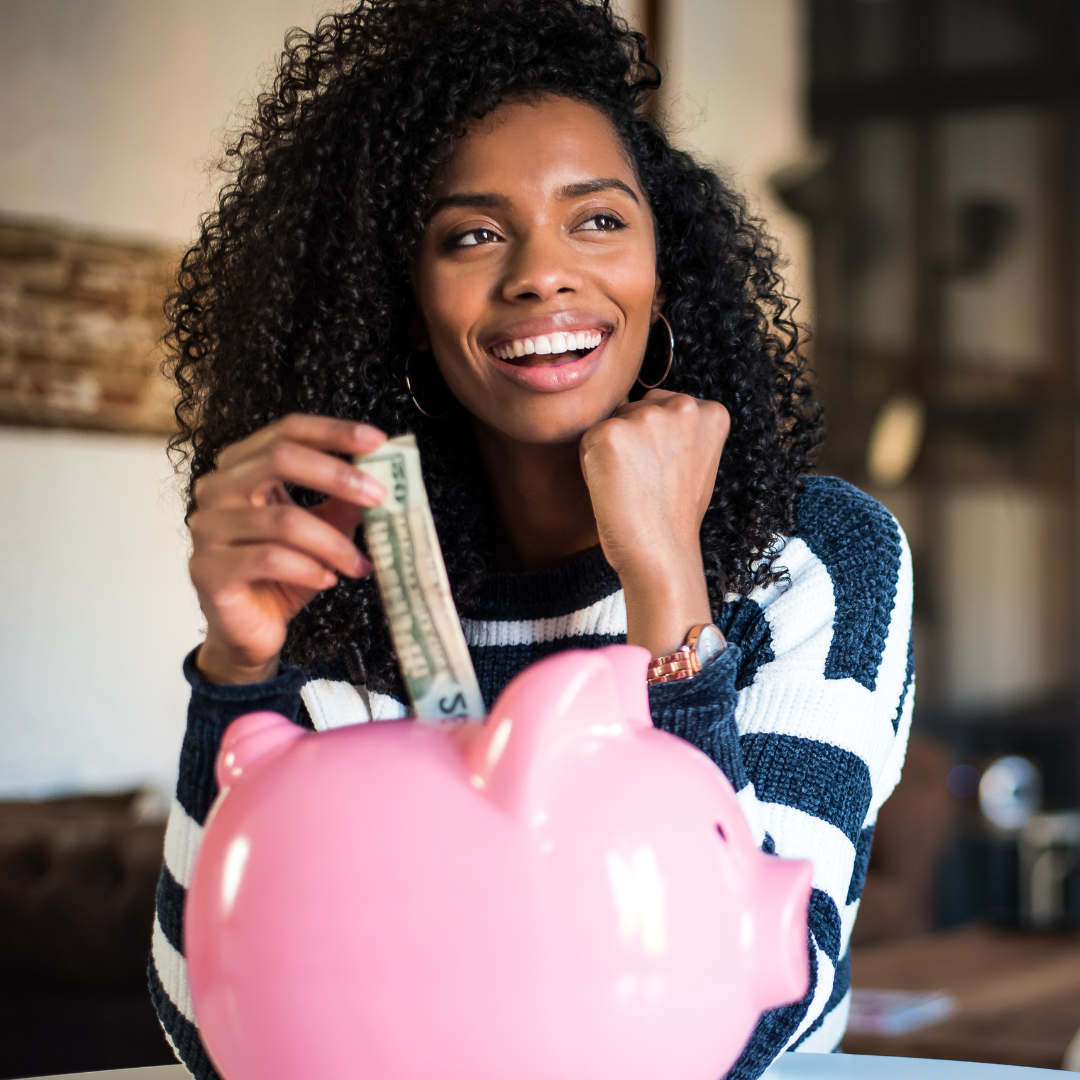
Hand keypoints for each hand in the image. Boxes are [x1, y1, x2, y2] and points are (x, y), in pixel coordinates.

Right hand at [188, 415, 386, 684]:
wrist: (249, 631)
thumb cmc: (281, 576)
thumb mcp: (321, 532)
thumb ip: (342, 503)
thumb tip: (379, 477)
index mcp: (240, 467)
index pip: (286, 431)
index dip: (333, 431)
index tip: (377, 440)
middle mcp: (216, 489)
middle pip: (279, 459)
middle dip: (337, 475)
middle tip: (379, 496)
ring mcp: (207, 528)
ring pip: (283, 520)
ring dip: (333, 543)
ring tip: (359, 564)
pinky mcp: (207, 569)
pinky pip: (269, 559)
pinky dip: (309, 568)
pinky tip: (328, 579)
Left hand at [579, 390, 729, 657]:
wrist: (661, 555)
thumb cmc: (673, 517)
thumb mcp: (696, 462)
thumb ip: (680, 431)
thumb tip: (643, 407)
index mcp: (711, 412)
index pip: (663, 407)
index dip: (655, 443)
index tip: (665, 474)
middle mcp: (683, 405)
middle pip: (635, 409)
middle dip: (632, 441)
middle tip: (647, 483)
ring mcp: (646, 417)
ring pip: (611, 423)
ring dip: (611, 451)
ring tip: (632, 486)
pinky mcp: (610, 432)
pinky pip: (587, 439)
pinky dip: (591, 465)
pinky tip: (614, 488)